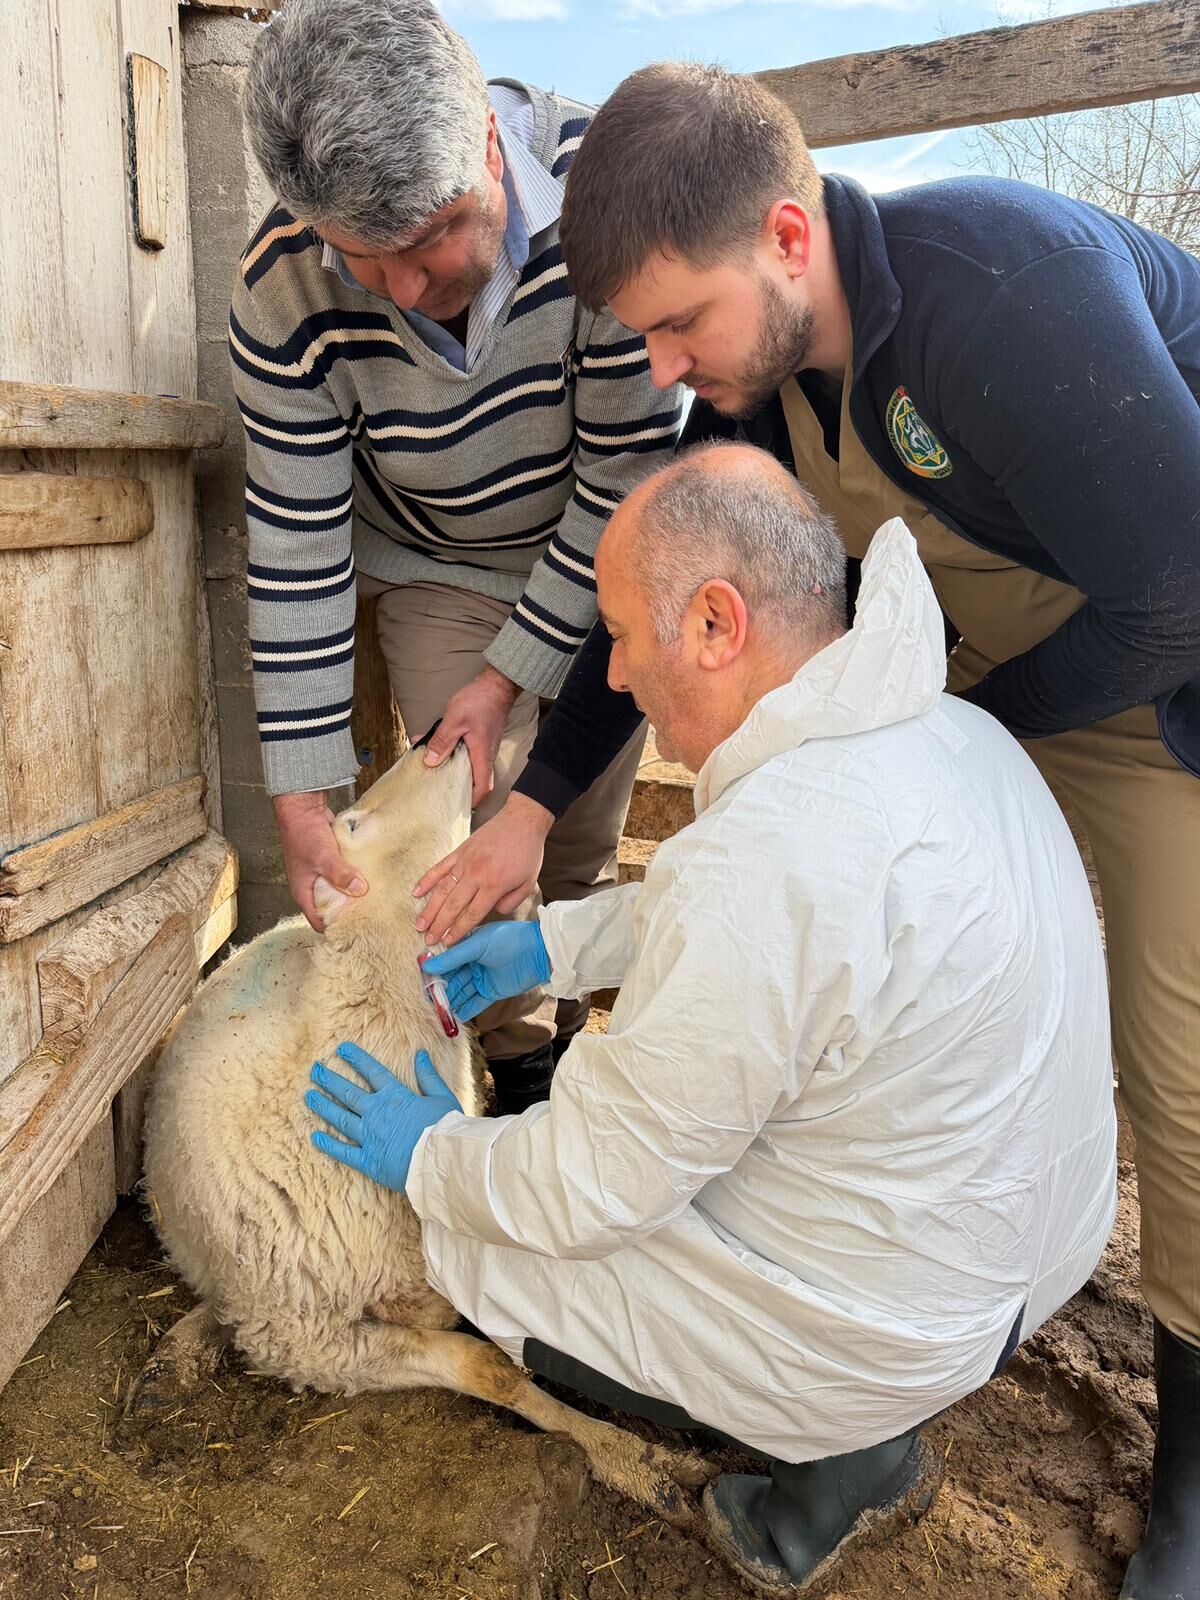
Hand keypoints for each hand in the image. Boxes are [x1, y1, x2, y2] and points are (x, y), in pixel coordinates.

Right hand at [274, 791, 367, 932]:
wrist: (303, 808)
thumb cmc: (305, 834)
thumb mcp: (323, 856)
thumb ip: (340, 874)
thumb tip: (360, 891)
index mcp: (303, 893)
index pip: (319, 922)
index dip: (336, 929)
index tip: (357, 932)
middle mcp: (311, 887)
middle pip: (332, 909)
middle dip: (349, 914)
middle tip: (372, 919)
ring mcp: (322, 875)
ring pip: (339, 892)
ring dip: (353, 896)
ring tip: (375, 903)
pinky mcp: (332, 863)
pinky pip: (344, 877)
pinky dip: (354, 880)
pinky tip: (372, 882)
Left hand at [306, 1041, 461, 1192]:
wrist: (441, 1160)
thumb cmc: (445, 1128)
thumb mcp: (441, 1096)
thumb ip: (428, 1075)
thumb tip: (420, 1053)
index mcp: (395, 1096)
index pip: (372, 1072)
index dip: (356, 1059)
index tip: (341, 1049)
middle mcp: (377, 1112)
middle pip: (348, 1092)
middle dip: (329, 1079)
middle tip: (314, 1070)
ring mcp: (369, 1136)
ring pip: (341, 1117)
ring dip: (323, 1105)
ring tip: (308, 1096)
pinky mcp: (368, 1160)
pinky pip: (343, 1151)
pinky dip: (328, 1145)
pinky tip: (315, 1137)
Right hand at [414, 793, 553, 944]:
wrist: (521, 821)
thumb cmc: (527, 853)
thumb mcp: (528, 883)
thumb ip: (510, 902)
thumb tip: (492, 912)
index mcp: (494, 885)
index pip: (472, 914)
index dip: (459, 930)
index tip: (448, 942)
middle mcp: (476, 875)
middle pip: (453, 906)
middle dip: (440, 925)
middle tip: (429, 940)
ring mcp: (465, 862)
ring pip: (442, 890)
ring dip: (429, 909)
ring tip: (419, 924)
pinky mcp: (459, 851)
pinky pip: (439, 868)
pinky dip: (426, 880)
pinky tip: (416, 892)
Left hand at [422, 666, 518, 806]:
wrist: (496, 685)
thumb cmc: (480, 700)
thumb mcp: (455, 720)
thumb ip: (442, 741)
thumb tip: (431, 761)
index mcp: (482, 756)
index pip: (482, 788)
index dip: (471, 800)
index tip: (455, 805)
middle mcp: (485, 755)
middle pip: (474, 781)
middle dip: (456, 786)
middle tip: (437, 789)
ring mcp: (484, 748)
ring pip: (468, 767)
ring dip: (451, 768)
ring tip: (431, 767)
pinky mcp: (480, 740)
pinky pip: (466, 754)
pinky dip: (452, 754)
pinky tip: (435, 746)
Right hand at [422, 921, 550, 1022]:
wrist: (539, 951)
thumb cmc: (508, 940)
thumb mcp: (478, 944)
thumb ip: (453, 957)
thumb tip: (427, 966)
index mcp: (468, 946)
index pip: (445, 961)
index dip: (434, 972)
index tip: (420, 982)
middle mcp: (473, 962)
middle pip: (451, 979)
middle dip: (440, 990)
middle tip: (426, 1001)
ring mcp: (482, 978)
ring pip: (461, 992)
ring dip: (449, 1002)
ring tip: (436, 1012)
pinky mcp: (492, 992)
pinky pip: (474, 1003)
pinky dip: (464, 1011)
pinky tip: (453, 1018)